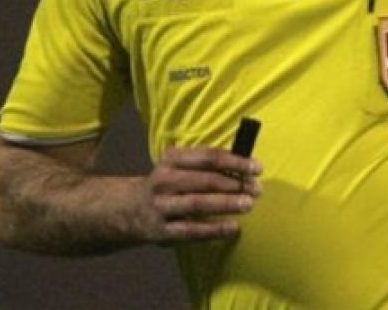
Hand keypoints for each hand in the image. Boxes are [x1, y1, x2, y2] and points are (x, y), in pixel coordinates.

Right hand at [136, 146, 262, 243]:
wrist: (131, 209)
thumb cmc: (168, 184)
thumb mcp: (179, 166)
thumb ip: (206, 164)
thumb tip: (245, 166)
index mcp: (171, 159)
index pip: (207, 157)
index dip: (234, 161)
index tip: (257, 168)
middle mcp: (163, 180)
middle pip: (203, 180)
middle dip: (233, 184)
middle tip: (256, 189)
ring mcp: (161, 206)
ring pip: (196, 204)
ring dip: (225, 204)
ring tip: (248, 205)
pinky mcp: (162, 230)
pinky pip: (191, 231)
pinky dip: (214, 230)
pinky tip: (233, 228)